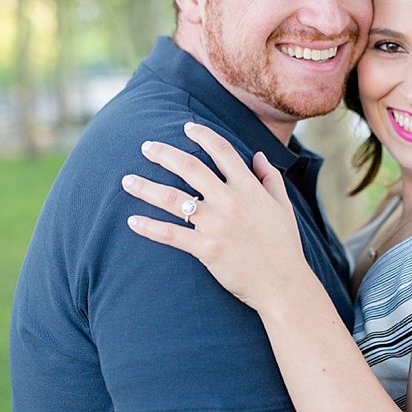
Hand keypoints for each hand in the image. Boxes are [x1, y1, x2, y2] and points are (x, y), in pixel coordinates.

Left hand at [121, 121, 306, 311]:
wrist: (284, 284)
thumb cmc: (284, 246)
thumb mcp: (284, 206)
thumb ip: (270, 178)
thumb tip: (258, 154)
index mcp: (249, 188)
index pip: (223, 151)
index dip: (203, 135)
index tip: (187, 127)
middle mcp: (230, 201)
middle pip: (190, 168)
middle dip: (164, 154)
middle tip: (145, 146)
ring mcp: (217, 225)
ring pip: (174, 199)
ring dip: (147, 188)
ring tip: (127, 180)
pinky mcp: (207, 249)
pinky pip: (172, 234)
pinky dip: (150, 227)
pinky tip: (132, 221)